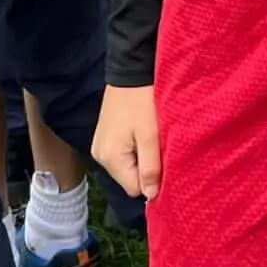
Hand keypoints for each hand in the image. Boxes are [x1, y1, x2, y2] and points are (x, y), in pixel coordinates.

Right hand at [93, 84, 162, 200]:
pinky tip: (143, 132)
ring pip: (128, 165)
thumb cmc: (143, 101)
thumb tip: (151, 197)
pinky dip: (136, 147)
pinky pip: (123, 153)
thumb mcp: (151, 135)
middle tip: (160, 146)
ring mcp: (101, 145)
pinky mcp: (105, 135)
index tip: (166, 162)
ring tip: (152, 136)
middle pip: (130, 178)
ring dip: (143, 156)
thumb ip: (151, 167)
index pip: (134, 188)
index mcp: (110, 158)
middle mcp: (100, 156)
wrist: (130, 69)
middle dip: (148, 167)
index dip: (153, 180)